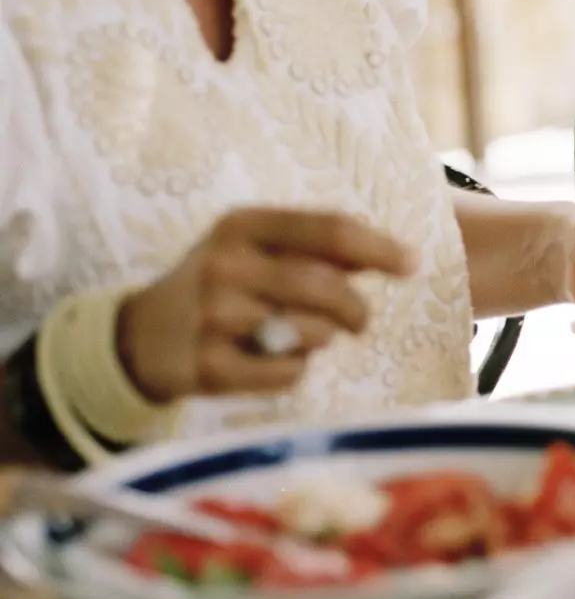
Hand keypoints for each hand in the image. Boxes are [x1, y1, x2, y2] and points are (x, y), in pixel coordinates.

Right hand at [117, 208, 416, 403]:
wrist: (139, 337)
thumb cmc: (220, 284)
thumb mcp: (255, 247)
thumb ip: (318, 246)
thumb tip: (397, 255)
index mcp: (242, 225)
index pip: (329, 229)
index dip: (379, 248)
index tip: (412, 265)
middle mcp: (224, 265)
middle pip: (327, 286)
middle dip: (357, 307)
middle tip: (361, 320)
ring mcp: (212, 317)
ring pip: (311, 333)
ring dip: (321, 340)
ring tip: (299, 336)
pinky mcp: (206, 367)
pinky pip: (287, 374)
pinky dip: (294, 371)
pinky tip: (271, 362)